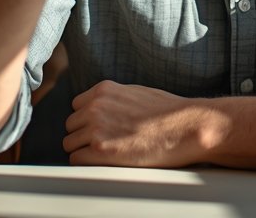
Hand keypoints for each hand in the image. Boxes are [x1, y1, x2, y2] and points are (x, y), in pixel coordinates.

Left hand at [63, 80, 220, 166]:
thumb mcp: (136, 93)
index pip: (77, 105)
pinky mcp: (101, 150)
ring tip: (103, 156)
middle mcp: (96, 106)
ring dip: (83, 150)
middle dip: (83, 135)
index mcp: (104, 90)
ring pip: (70, 143)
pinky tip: (103, 164)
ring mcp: (96, 128)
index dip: (86, 119)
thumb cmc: (168, 112)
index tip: (97, 128)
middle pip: (71, 125)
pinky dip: (86, 164)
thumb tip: (106, 110)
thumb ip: (114, 99)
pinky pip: (76, 159)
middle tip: (101, 144)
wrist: (185, 126)